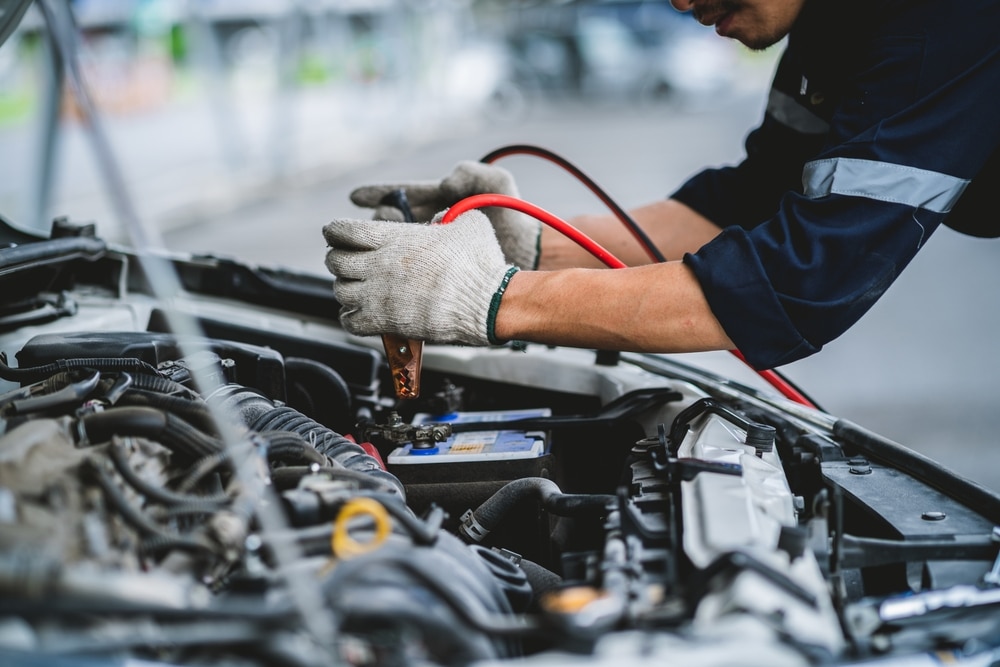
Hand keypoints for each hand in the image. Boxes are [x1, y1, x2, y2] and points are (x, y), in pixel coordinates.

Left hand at [323, 210, 517, 345]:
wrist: (487, 302)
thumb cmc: (481, 264)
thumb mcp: (468, 223)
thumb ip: (449, 217)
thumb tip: (443, 219)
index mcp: (396, 238)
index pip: (345, 230)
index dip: (335, 231)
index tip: (335, 234)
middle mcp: (381, 264)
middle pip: (335, 260)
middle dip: (338, 260)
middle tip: (347, 262)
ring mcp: (380, 294)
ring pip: (339, 290)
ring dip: (345, 289)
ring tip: (356, 289)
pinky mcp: (385, 321)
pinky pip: (349, 321)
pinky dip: (350, 318)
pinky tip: (359, 315)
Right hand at [349, 160, 541, 269]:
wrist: (530, 253)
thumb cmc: (514, 215)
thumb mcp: (497, 183)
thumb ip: (472, 173)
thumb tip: (445, 183)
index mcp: (437, 201)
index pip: (400, 194)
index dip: (375, 194)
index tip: (354, 196)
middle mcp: (428, 225)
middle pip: (387, 223)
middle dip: (375, 225)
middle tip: (374, 232)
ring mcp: (429, 250)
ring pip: (390, 249)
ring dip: (379, 251)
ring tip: (376, 255)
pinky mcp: (433, 273)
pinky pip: (405, 273)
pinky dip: (392, 275)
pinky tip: (383, 281)